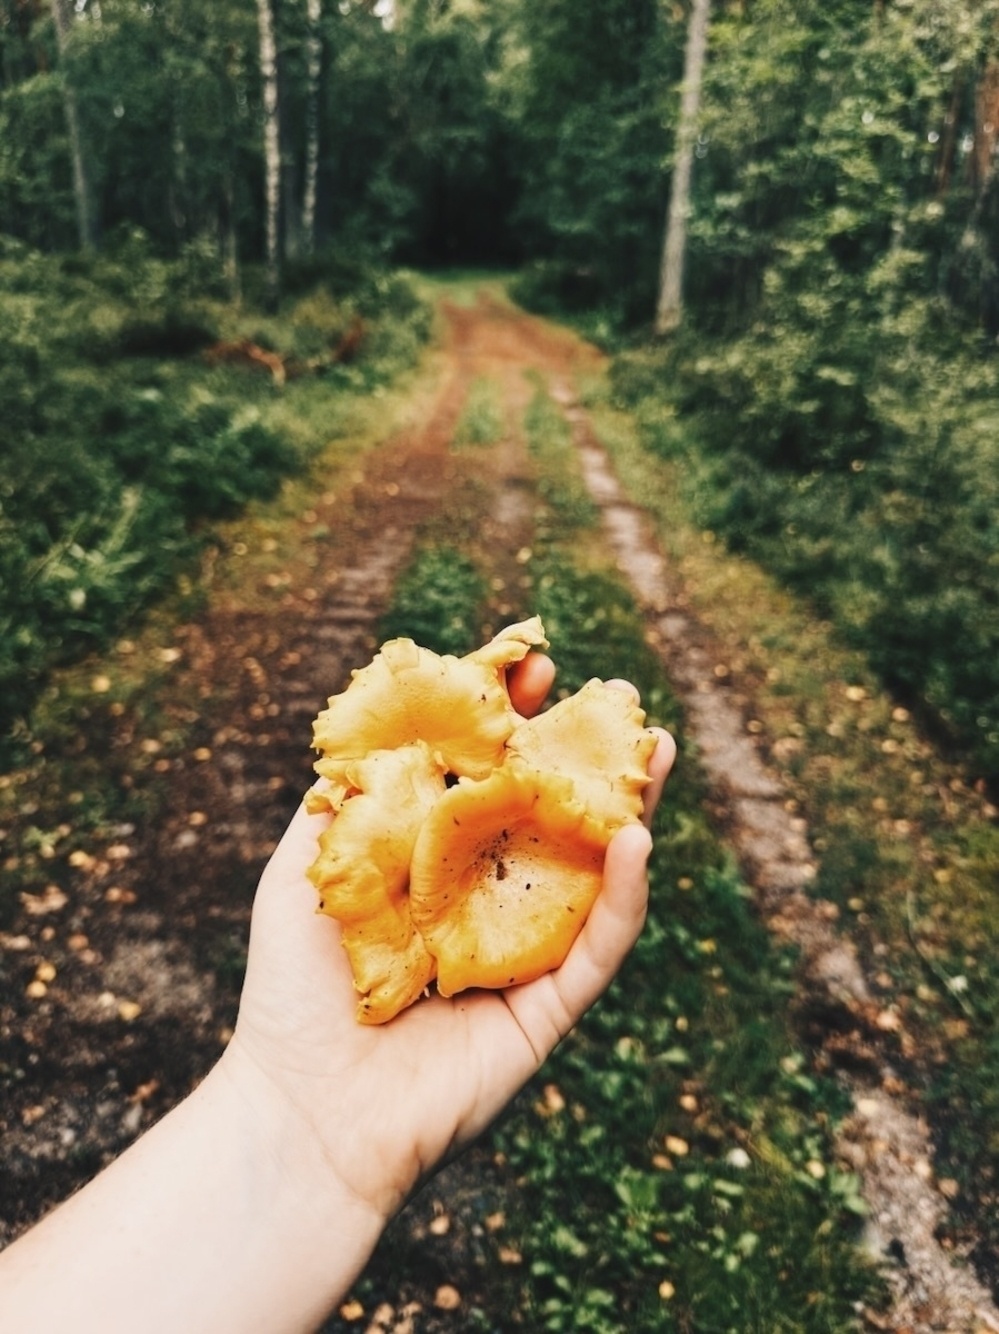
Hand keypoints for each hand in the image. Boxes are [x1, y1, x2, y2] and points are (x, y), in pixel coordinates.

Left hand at [220, 655, 674, 1226]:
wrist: (307, 1107)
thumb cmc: (295, 989)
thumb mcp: (304, 871)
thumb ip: (341, 802)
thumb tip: (381, 728)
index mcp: (435, 863)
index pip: (487, 777)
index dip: (511, 720)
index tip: (531, 664)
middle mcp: (487, 898)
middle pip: (552, 813)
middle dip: (587, 754)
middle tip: (618, 698)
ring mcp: (524, 950)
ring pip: (593, 871)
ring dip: (632, 809)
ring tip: (656, 749)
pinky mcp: (550, 1006)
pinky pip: (599, 945)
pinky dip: (624, 895)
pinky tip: (636, 838)